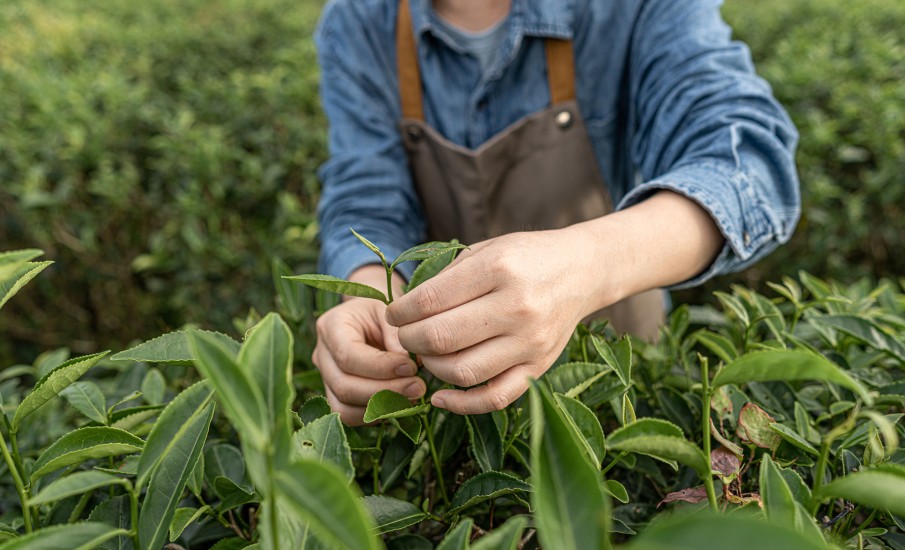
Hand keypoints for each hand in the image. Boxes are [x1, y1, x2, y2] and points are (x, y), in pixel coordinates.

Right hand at [312, 268, 424, 424]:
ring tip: (412, 396)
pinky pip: (350, 416)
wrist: (372, 316)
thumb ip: (397, 336)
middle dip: (385, 392)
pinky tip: (401, 402)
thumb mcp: (391, 311)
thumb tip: (407, 368)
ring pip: (344, 407)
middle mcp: (322, 354)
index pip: (348, 356)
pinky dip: (376, 414)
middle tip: (419, 386)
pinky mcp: (336, 395)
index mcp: (331, 326)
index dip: (381, 367)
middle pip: (344, 386)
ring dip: (381, 408)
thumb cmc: (382, 309)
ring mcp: (326, 377)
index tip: (411, 367)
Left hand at [386, 228, 604, 414]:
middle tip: (405, 336)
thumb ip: (445, 277)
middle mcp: (516, 307)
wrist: (581, 270)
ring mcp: (531, 341)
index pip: (430, 300)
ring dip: (432, 368)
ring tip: (426, 355)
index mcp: (498, 269)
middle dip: (410, 340)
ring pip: (463, 372)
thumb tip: (403, 310)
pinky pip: (495, 398)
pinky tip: (440, 396)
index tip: (393, 313)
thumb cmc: (525, 256)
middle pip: (442, 338)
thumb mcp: (485, 249)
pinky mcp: (540, 366)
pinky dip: (462, 405)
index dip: (401, 312)